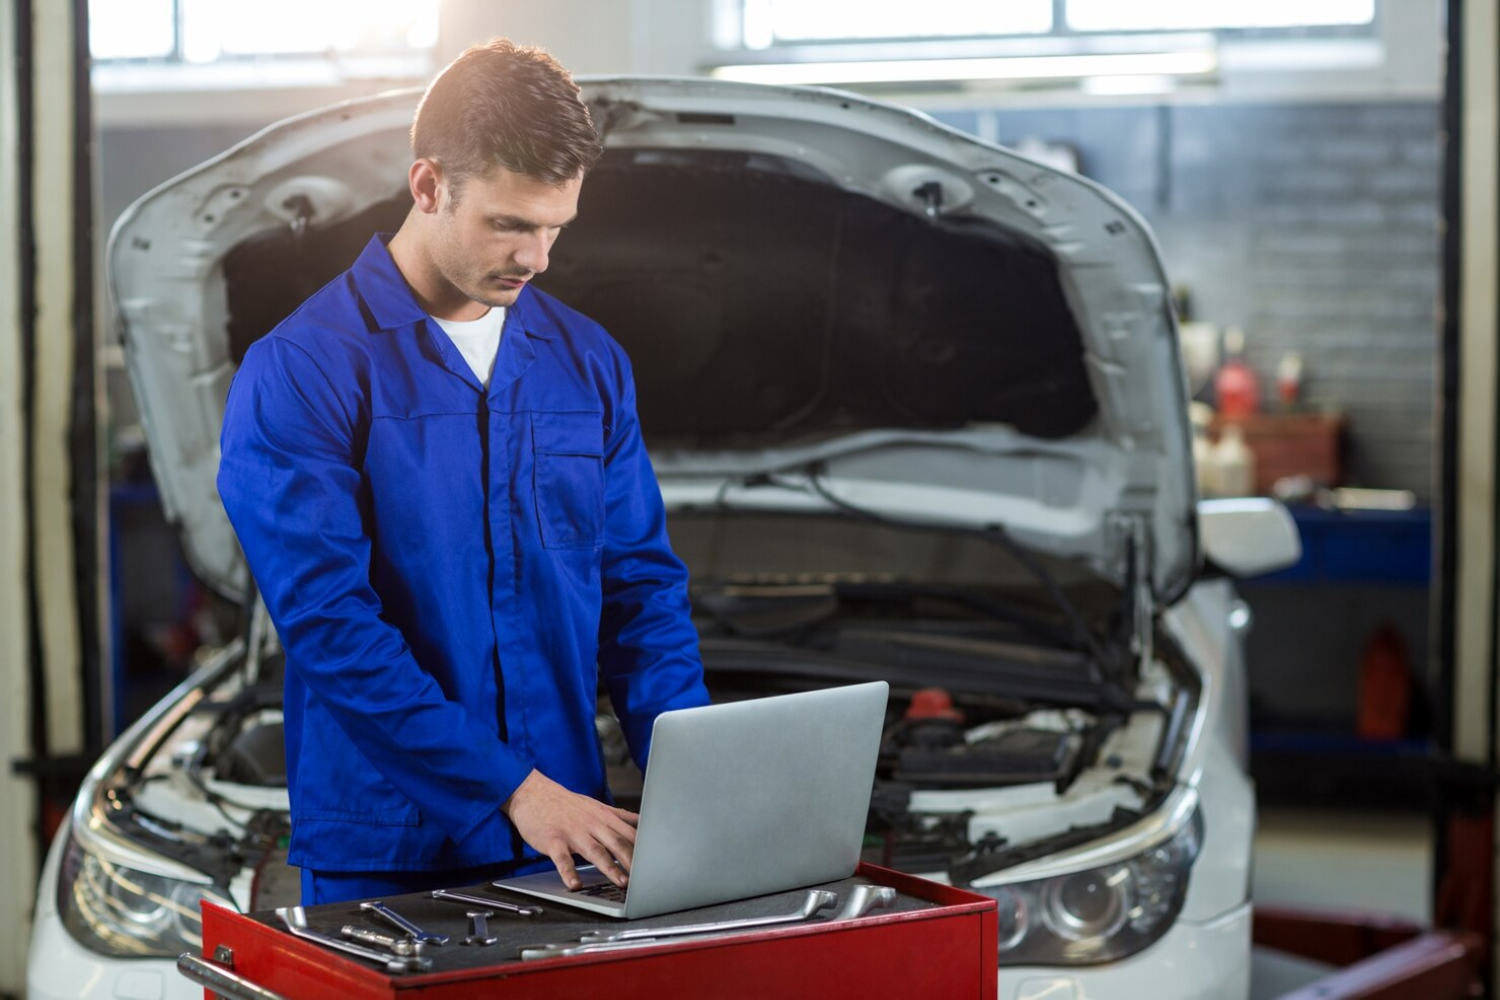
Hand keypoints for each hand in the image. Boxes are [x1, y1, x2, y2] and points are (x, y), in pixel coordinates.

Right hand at [501, 770, 638, 888]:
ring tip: (621, 882)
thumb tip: (642, 823)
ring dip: (610, 867)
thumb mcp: (597, 806)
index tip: (658, 863)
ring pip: (595, 850)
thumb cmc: (566, 803)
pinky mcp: (554, 840)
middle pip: (618, 842)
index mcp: (605, 817)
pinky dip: (569, 872)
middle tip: (647, 877)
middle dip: (634, 861)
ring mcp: (573, 832)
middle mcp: (592, 824)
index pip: (630, 834)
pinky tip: (575, 884)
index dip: (645, 850)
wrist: (533, 792)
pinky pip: (562, 858)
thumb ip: (620, 817)